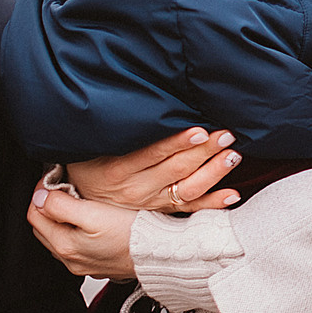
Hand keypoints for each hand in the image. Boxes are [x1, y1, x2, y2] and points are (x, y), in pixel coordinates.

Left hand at [29, 182, 137, 279]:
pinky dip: (76, 230)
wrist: (161, 254)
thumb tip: (40, 196)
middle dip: (48, 205)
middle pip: (44, 226)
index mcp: (65, 246)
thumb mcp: (92, 213)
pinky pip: (77, 244)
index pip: (34, 214)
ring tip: (77, 201)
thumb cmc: (133, 233)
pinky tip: (91, 221)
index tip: (54, 178)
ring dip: (62, 218)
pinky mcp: (99, 264)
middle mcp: (71, 259)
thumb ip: (60, 205)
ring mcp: (84, 264)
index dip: (41, 192)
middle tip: (63, 187)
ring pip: (59, 236)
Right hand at [65, 128, 240, 211]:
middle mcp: (135, 189)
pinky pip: (189, 209)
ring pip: (187, 189)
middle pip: (175, 169)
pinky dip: (212, 203)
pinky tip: (232, 194)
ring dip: (213, 173)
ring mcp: (150, 202)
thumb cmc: (90, 160)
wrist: (78, 198)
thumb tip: (149, 102)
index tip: (199, 130)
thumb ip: (123, 129)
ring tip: (232, 156)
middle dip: (203, 151)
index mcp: (118, 169)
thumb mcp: (97, 143)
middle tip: (225, 135)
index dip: (177, 142)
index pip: (153, 153)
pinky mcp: (159, 210)